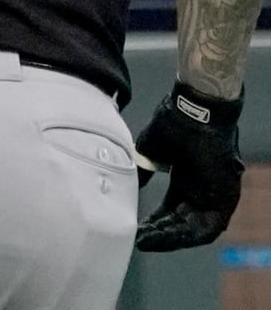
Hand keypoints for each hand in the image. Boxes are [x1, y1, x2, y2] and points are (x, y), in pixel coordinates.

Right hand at [134, 81, 243, 251]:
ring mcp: (215, 196)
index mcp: (187, 180)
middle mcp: (202, 191)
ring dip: (171, 237)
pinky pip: (208, 228)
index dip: (155, 222)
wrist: (195, 110)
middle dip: (160, 233)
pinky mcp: (226, 199)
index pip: (171, 210)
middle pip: (181, 222)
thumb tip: (126, 184)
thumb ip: (142, 170)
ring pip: (194, 229)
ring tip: (148, 240)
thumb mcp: (150, 151)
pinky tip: (164, 235)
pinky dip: (186, 235)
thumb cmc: (173, 123)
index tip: (138, 229)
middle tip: (140, 239)